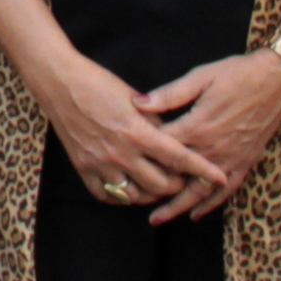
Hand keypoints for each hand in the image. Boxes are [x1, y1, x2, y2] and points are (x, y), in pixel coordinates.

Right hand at [36, 52, 215, 225]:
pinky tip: (130, 189)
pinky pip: (108, 195)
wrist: (60, 84)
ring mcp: (101, 164)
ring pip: (135, 196)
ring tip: (157, 185)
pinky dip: (122, 196)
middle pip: (161, 184)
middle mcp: (122, 153)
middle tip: (182, 179)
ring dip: (151, 194)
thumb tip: (174, 138)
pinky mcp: (83, 168)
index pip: (179, 158)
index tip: (219, 177)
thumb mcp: (135, 99)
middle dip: (177, 184)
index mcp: (139, 133)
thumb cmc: (99, 84)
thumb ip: (157, 122)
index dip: (202, 170)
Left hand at [145, 51, 280, 217]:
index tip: (127, 160)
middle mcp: (211, 149)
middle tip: (130, 199)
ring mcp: (229, 159)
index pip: (162, 148)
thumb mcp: (201, 77)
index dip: (143, 154)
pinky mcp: (244, 162)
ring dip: (177, 206)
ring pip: (198, 190)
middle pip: (177, 175)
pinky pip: (225, 190)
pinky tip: (195, 214)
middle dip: (153, 188)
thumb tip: (138, 103)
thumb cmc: (237, 74)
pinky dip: (210, 204)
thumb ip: (169, 94)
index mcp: (196, 127)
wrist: (278, 80)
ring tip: (157, 219)